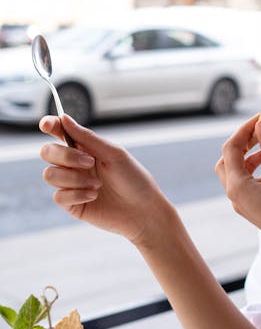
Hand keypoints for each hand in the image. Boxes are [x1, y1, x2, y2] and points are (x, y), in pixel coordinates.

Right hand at [39, 114, 170, 243]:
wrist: (143, 210)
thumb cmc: (134, 180)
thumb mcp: (114, 154)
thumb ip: (87, 137)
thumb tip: (64, 118)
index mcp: (85, 148)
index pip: (59, 133)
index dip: (50, 126)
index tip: (48, 125)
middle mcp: (74, 165)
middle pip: (48, 152)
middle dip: (66, 156)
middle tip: (90, 162)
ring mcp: (71, 185)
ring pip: (50, 175)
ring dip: (74, 178)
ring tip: (98, 184)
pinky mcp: (72, 204)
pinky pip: (58, 196)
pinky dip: (77, 194)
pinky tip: (94, 196)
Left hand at [215, 117, 260, 258]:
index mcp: (237, 186)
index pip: (231, 149)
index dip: (244, 130)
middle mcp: (234, 195)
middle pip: (226, 161)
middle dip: (240, 143)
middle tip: (258, 132)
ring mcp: (242, 203)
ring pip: (236, 173)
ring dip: (248, 156)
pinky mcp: (252, 208)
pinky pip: (246, 183)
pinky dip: (255, 170)